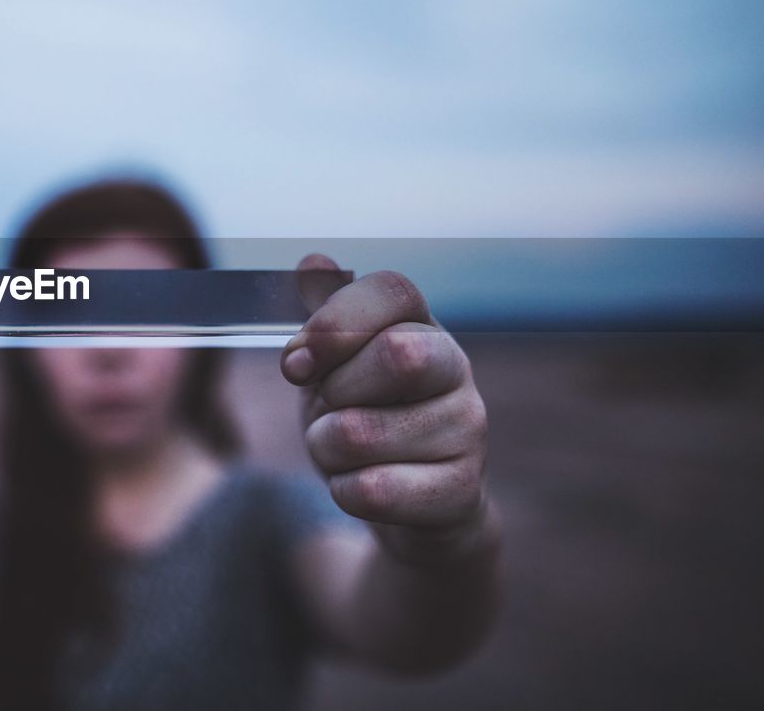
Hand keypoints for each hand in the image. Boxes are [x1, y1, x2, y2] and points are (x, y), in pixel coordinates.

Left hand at [281, 254, 489, 545]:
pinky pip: (373, 490)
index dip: (335, 322)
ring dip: (327, 448)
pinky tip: (361, 485)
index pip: (393, 290)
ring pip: (362, 433)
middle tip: (329, 409)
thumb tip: (312, 262)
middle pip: (396, 353)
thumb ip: (325, 315)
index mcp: (420, 325)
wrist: (412, 503)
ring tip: (344, 452)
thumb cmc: (368, 417)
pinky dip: (344, 491)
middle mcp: (455, 368)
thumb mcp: (337, 364)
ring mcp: (467, 429)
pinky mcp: (461, 490)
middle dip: (335, 391)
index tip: (296, 364)